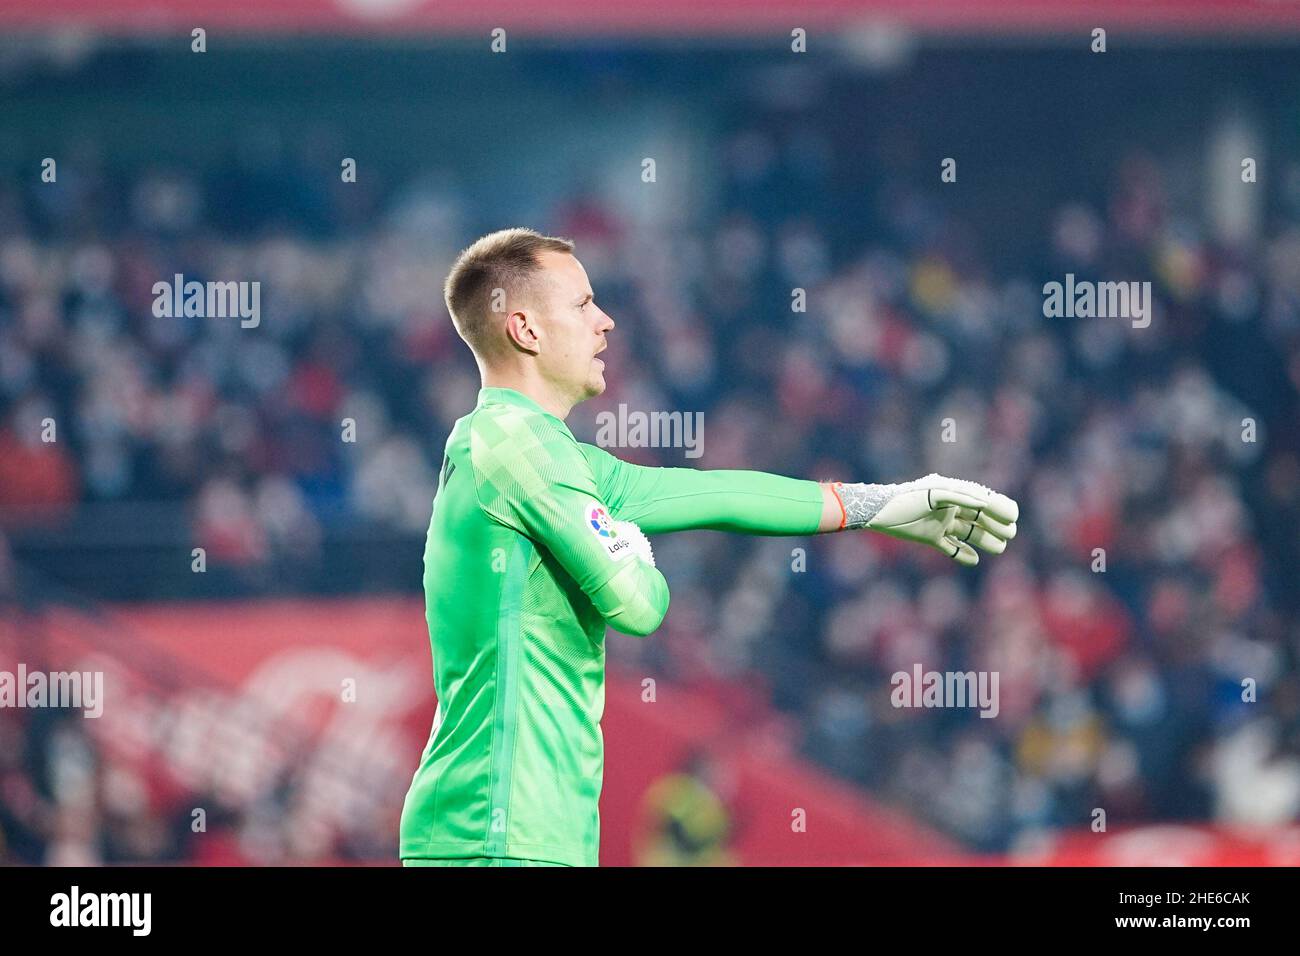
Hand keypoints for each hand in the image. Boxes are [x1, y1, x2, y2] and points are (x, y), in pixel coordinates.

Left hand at [862, 474, 1018, 566]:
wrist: (880, 512)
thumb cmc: (907, 498)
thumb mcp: (934, 493)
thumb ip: (960, 496)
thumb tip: (985, 503)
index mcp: (954, 493)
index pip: (983, 500)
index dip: (1000, 507)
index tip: (1013, 517)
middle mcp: (950, 508)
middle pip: (980, 518)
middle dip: (997, 525)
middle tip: (1010, 533)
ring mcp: (941, 523)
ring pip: (969, 533)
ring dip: (985, 540)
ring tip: (999, 548)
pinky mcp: (930, 537)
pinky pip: (951, 548)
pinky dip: (962, 554)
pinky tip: (974, 560)